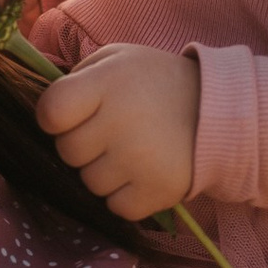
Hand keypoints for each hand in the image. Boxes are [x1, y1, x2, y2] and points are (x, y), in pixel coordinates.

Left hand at [32, 43, 200, 219]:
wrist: (221, 111)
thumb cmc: (156, 82)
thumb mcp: (118, 59)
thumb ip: (78, 77)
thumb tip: (45, 110)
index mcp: (107, 83)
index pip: (51, 112)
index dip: (55, 117)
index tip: (71, 115)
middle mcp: (120, 121)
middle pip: (68, 152)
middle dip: (83, 145)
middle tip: (110, 133)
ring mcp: (138, 160)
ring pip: (90, 183)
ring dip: (104, 172)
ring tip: (131, 152)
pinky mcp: (157, 191)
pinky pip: (116, 207)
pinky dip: (126, 196)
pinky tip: (143, 174)